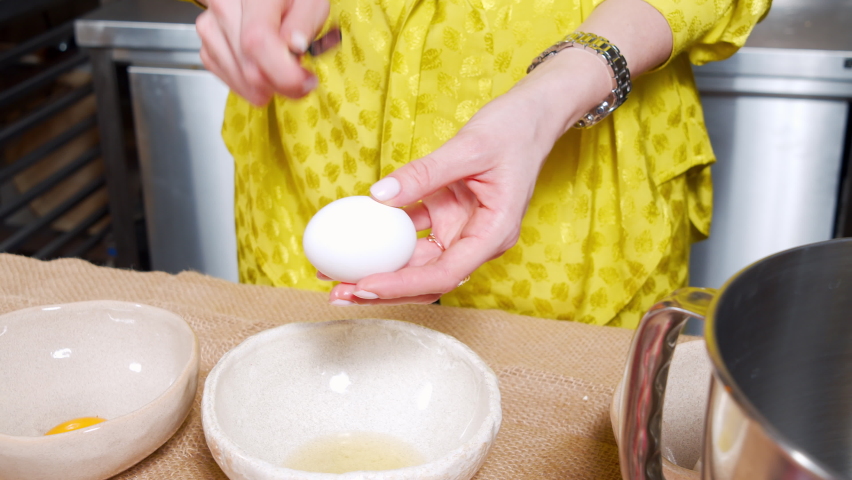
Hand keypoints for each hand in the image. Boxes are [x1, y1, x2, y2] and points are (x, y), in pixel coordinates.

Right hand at [195, 0, 329, 104]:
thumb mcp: (310, 2)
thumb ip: (305, 23)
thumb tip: (295, 47)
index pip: (258, 42)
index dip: (284, 73)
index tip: (306, 81)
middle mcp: (223, 9)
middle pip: (250, 69)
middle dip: (282, 84)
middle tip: (301, 76)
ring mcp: (210, 29)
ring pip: (241, 82)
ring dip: (268, 86)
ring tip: (282, 67)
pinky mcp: (207, 49)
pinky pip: (231, 82)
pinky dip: (252, 86)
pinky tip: (263, 69)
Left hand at [325, 50, 610, 305]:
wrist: (532, 115)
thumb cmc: (514, 130)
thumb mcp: (468, 147)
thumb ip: (424, 173)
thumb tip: (378, 196)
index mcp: (493, 233)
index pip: (445, 273)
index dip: (404, 285)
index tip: (365, 284)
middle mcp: (478, 240)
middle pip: (427, 278)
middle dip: (384, 289)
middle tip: (339, 292)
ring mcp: (462, 229)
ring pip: (417, 262)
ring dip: (380, 269)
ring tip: (336, 276)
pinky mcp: (449, 215)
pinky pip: (413, 234)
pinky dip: (384, 239)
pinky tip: (354, 240)